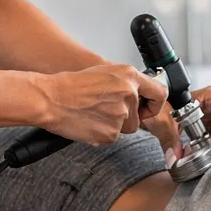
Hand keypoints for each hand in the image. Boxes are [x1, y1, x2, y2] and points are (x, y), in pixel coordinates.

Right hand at [38, 63, 168, 144]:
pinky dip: (102, 134)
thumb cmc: (71, 85)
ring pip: (126, 128)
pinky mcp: (111, 133)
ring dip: (113, 126)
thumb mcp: (105, 73)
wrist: (51, 99)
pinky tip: (89, 122)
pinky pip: (112, 138)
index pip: (159, 93)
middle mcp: (129, 94)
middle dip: (127, 118)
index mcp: (129, 76)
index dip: (154, 104)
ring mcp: (121, 115)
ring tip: (93, 114)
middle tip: (105, 110)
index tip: (148, 108)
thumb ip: (126, 83)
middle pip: (139, 117)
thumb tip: (139, 94)